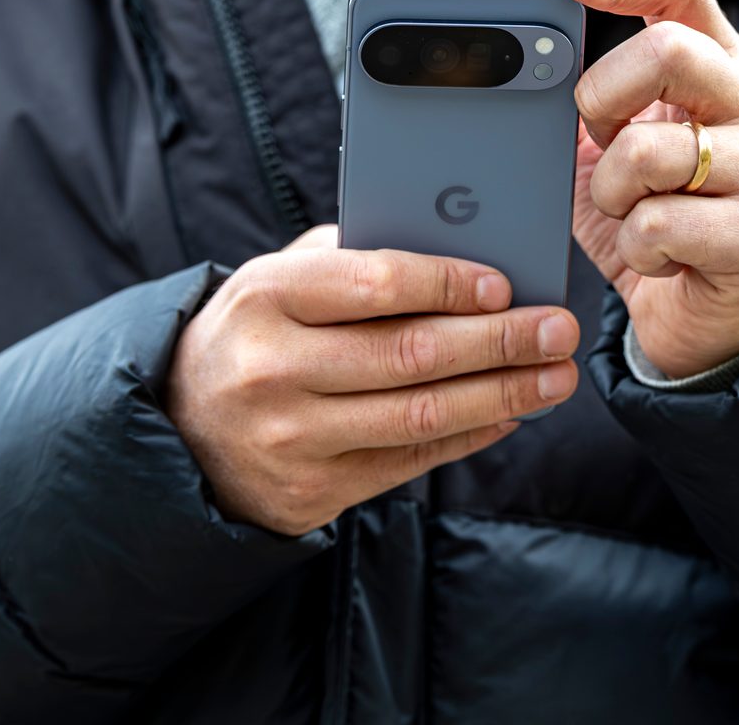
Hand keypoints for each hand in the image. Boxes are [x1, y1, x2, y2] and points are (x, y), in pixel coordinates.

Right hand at [165, 225, 582, 536]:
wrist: (181, 427)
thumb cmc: (255, 332)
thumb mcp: (278, 278)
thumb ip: (354, 257)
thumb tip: (460, 248)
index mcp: (267, 296)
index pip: (376, 283)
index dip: (450, 283)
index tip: (506, 284)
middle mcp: (276, 368)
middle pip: (411, 354)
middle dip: (499, 342)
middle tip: (558, 329)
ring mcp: (293, 436)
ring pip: (419, 415)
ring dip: (502, 394)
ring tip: (555, 376)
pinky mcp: (312, 490)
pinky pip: (410, 460)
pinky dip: (469, 435)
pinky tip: (508, 413)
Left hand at [551, 0, 738, 379]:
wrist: (703, 316)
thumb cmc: (654, 218)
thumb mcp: (608, 148)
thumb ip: (586, 99)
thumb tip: (529, 57)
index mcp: (714, 65)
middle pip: (669, 50)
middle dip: (603, 96)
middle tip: (598, 136)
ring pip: (648, 150)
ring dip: (612, 194)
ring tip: (632, 213)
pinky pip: (656, 224)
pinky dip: (634, 248)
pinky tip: (657, 256)